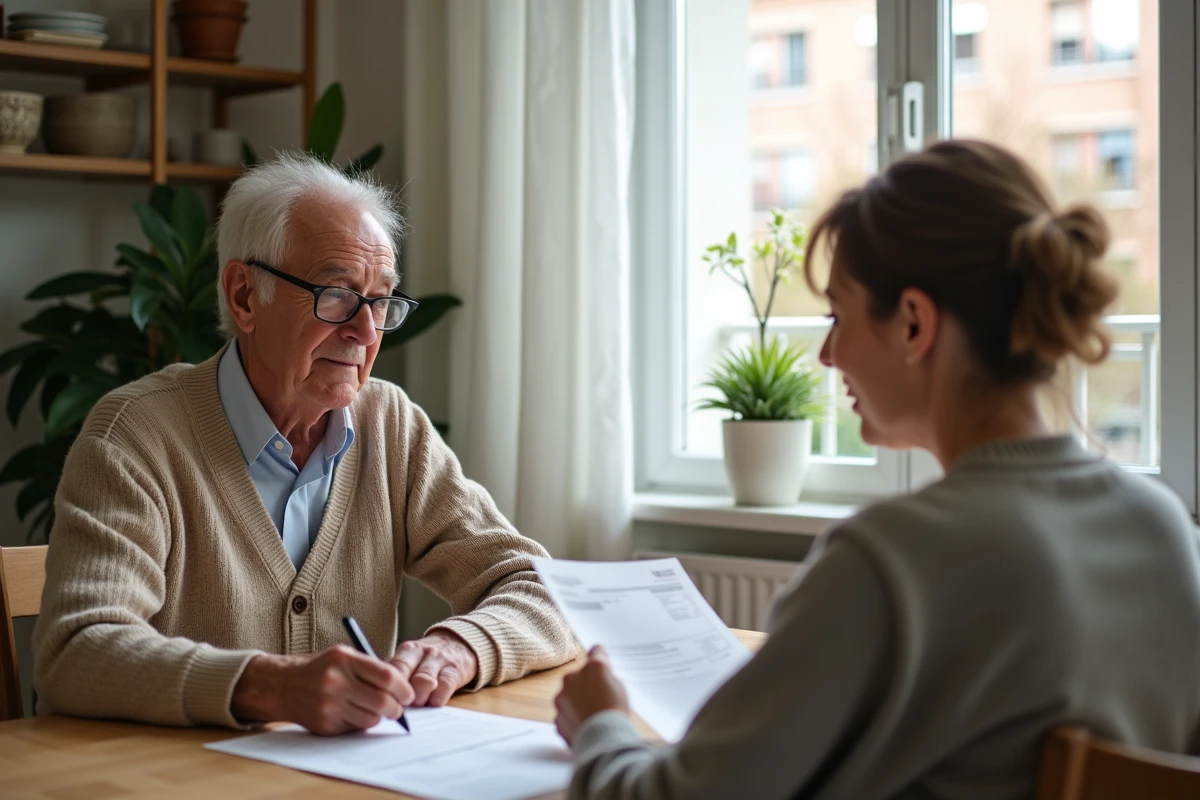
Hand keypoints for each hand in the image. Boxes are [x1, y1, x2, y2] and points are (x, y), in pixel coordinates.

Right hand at [232, 646, 414, 735]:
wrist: (285, 685)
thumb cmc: (323, 668)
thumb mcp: (345, 656)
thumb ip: (372, 668)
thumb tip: (404, 688)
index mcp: (344, 659)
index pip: (386, 676)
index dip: (403, 688)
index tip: (409, 694)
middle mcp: (335, 681)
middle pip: (381, 701)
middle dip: (396, 707)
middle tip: (398, 708)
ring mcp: (328, 704)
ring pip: (371, 719)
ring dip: (379, 717)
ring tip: (376, 709)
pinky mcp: (324, 724)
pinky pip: (355, 728)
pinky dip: (361, 723)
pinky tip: (354, 713)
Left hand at [388, 630, 478, 706]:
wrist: (459, 644)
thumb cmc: (428, 659)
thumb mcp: (411, 659)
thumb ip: (398, 674)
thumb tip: (381, 696)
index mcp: (408, 650)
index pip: (393, 668)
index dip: (388, 688)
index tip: (386, 702)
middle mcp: (423, 652)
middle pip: (407, 676)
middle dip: (402, 697)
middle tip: (401, 707)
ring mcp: (440, 660)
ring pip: (424, 681)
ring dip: (419, 699)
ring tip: (418, 705)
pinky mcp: (456, 670)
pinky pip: (445, 686)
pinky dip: (437, 699)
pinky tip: (433, 703)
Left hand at [554, 646, 630, 745]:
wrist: (604, 742)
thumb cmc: (616, 714)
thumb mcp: (620, 688)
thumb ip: (606, 676)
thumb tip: (599, 674)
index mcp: (593, 668)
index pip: (596, 652)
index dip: (601, 659)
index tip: (604, 665)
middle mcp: (573, 678)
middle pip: (578, 676)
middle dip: (587, 684)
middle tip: (600, 698)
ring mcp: (561, 699)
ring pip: (569, 695)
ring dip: (577, 701)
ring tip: (593, 716)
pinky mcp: (557, 718)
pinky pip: (565, 714)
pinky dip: (573, 719)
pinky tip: (586, 726)